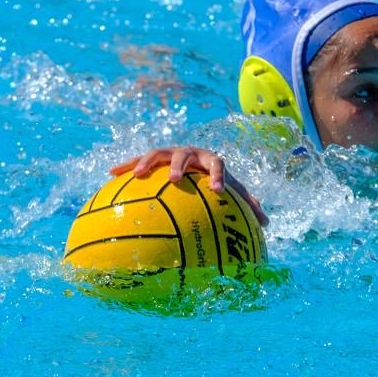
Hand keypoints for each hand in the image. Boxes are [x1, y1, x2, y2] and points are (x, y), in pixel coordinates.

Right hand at [110, 146, 267, 226]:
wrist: (199, 161)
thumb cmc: (217, 180)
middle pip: (185, 154)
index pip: (217, 165)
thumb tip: (266, 224)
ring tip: (138, 175)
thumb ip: (247, 204)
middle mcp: (191, 152)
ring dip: (148, 162)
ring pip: (159, 153)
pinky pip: (139, 160)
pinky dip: (127, 165)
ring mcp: (171, 152)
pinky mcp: (155, 158)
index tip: (217, 190)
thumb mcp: (233, 190)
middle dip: (179, 166)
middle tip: (174, 180)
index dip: (218, 176)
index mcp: (211, 160)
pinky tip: (111, 173)